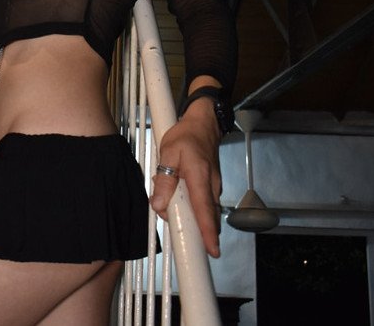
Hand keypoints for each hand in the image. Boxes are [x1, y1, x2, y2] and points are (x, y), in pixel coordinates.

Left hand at [149, 98, 222, 256]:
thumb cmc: (186, 135)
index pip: (205, 210)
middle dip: (196, 231)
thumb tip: (158, 205)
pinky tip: (178, 198)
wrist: (204, 123)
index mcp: (200, 178)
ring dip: (190, 216)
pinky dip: (192, 207)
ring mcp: (214, 186)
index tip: (212, 250)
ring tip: (172, 207)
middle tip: (182, 236)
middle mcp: (212, 186)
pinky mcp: (212, 186)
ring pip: (205, 210)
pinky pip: (203, 203)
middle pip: (207, 216)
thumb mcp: (168, 152)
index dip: (208, 232)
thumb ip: (164, 179)